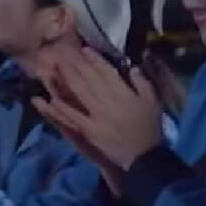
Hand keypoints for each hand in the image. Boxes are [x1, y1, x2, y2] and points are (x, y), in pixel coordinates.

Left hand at [35, 47, 165, 172]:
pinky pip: (74, 116)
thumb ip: (142, 83)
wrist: (144, 156)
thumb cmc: (149, 127)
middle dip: (75, 64)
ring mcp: (97, 115)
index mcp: (124, 93)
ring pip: (79, 93)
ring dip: (66, 79)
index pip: (107, 72)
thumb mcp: (153, 101)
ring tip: (55, 67)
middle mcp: (109, 100)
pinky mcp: (90, 130)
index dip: (94, 59)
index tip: (84, 49)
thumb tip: (132, 67)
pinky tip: (51, 99)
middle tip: (62, 53)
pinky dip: (63, 108)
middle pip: (89, 78)